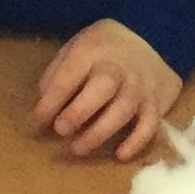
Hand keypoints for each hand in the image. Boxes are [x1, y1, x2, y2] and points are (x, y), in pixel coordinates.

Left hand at [35, 19, 181, 162]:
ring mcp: (140, 85)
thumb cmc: (102, 50)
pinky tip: (120, 155)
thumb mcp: (76, 48)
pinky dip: (136, 142)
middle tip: (61, 130)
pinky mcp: (156, 103)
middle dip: (80, 111)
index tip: (38, 119)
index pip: (70, 74)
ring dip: (100, 132)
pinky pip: (150, 125)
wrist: (153, 38)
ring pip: (125, 108)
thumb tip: (45, 107)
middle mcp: (120, 66)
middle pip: (104, 86)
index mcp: (93, 49)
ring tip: (78, 148)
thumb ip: (58, 74)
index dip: (52, 100)